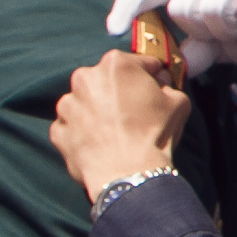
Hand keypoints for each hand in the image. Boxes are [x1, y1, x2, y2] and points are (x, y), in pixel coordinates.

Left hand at [52, 52, 192, 200]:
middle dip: (118, 92)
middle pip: (106, 80)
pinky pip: (72, 126)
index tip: (156, 88)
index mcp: (116, 64)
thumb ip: (168, 86)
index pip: (139, 63)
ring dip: (97, 111)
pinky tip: (100, 144)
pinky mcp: (58, 130)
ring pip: (85, 102)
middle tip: (134, 112)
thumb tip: (161, 86)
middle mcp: (85, 78)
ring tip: (115, 131)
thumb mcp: (179, 102)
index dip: (151, 76)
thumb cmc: (154, 134)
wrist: (129, 174)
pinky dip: (83, 132)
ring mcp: (67, 105)